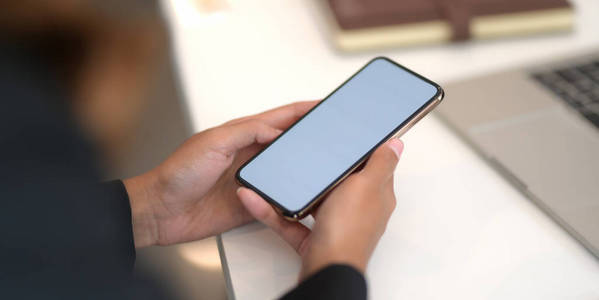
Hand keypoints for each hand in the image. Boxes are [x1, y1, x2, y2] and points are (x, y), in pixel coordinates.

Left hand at [124, 101, 317, 247]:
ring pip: (286, 170)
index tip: (325, 106)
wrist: (161, 211)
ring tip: (326, 164)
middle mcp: (249, 155)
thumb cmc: (178, 173)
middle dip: (311, 136)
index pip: (280, 118)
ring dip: (304, 166)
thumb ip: (246, 132)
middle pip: (288, 143)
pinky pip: (276, 198)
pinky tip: (302, 195)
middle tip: (335, 134)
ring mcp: (250, 179)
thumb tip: (277, 130)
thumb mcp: (213, 142)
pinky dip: (290, 195)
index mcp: (241, 134)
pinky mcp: (250, 203)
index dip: (303, 111)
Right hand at [237, 138, 402, 278]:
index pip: (372, 165)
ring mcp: (335, 224)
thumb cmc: (349, 231)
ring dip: (293, 188)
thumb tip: (396, 145)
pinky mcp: (313, 238)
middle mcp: (357, 209)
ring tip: (275, 172)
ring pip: (312, 200)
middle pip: (340, 181)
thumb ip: (381, 163)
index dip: (360, 149)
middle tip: (305, 150)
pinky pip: (290, 221)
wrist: (327, 270)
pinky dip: (272, 210)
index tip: (343, 135)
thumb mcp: (368, 186)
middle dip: (321, 168)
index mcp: (376, 194)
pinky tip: (254, 198)